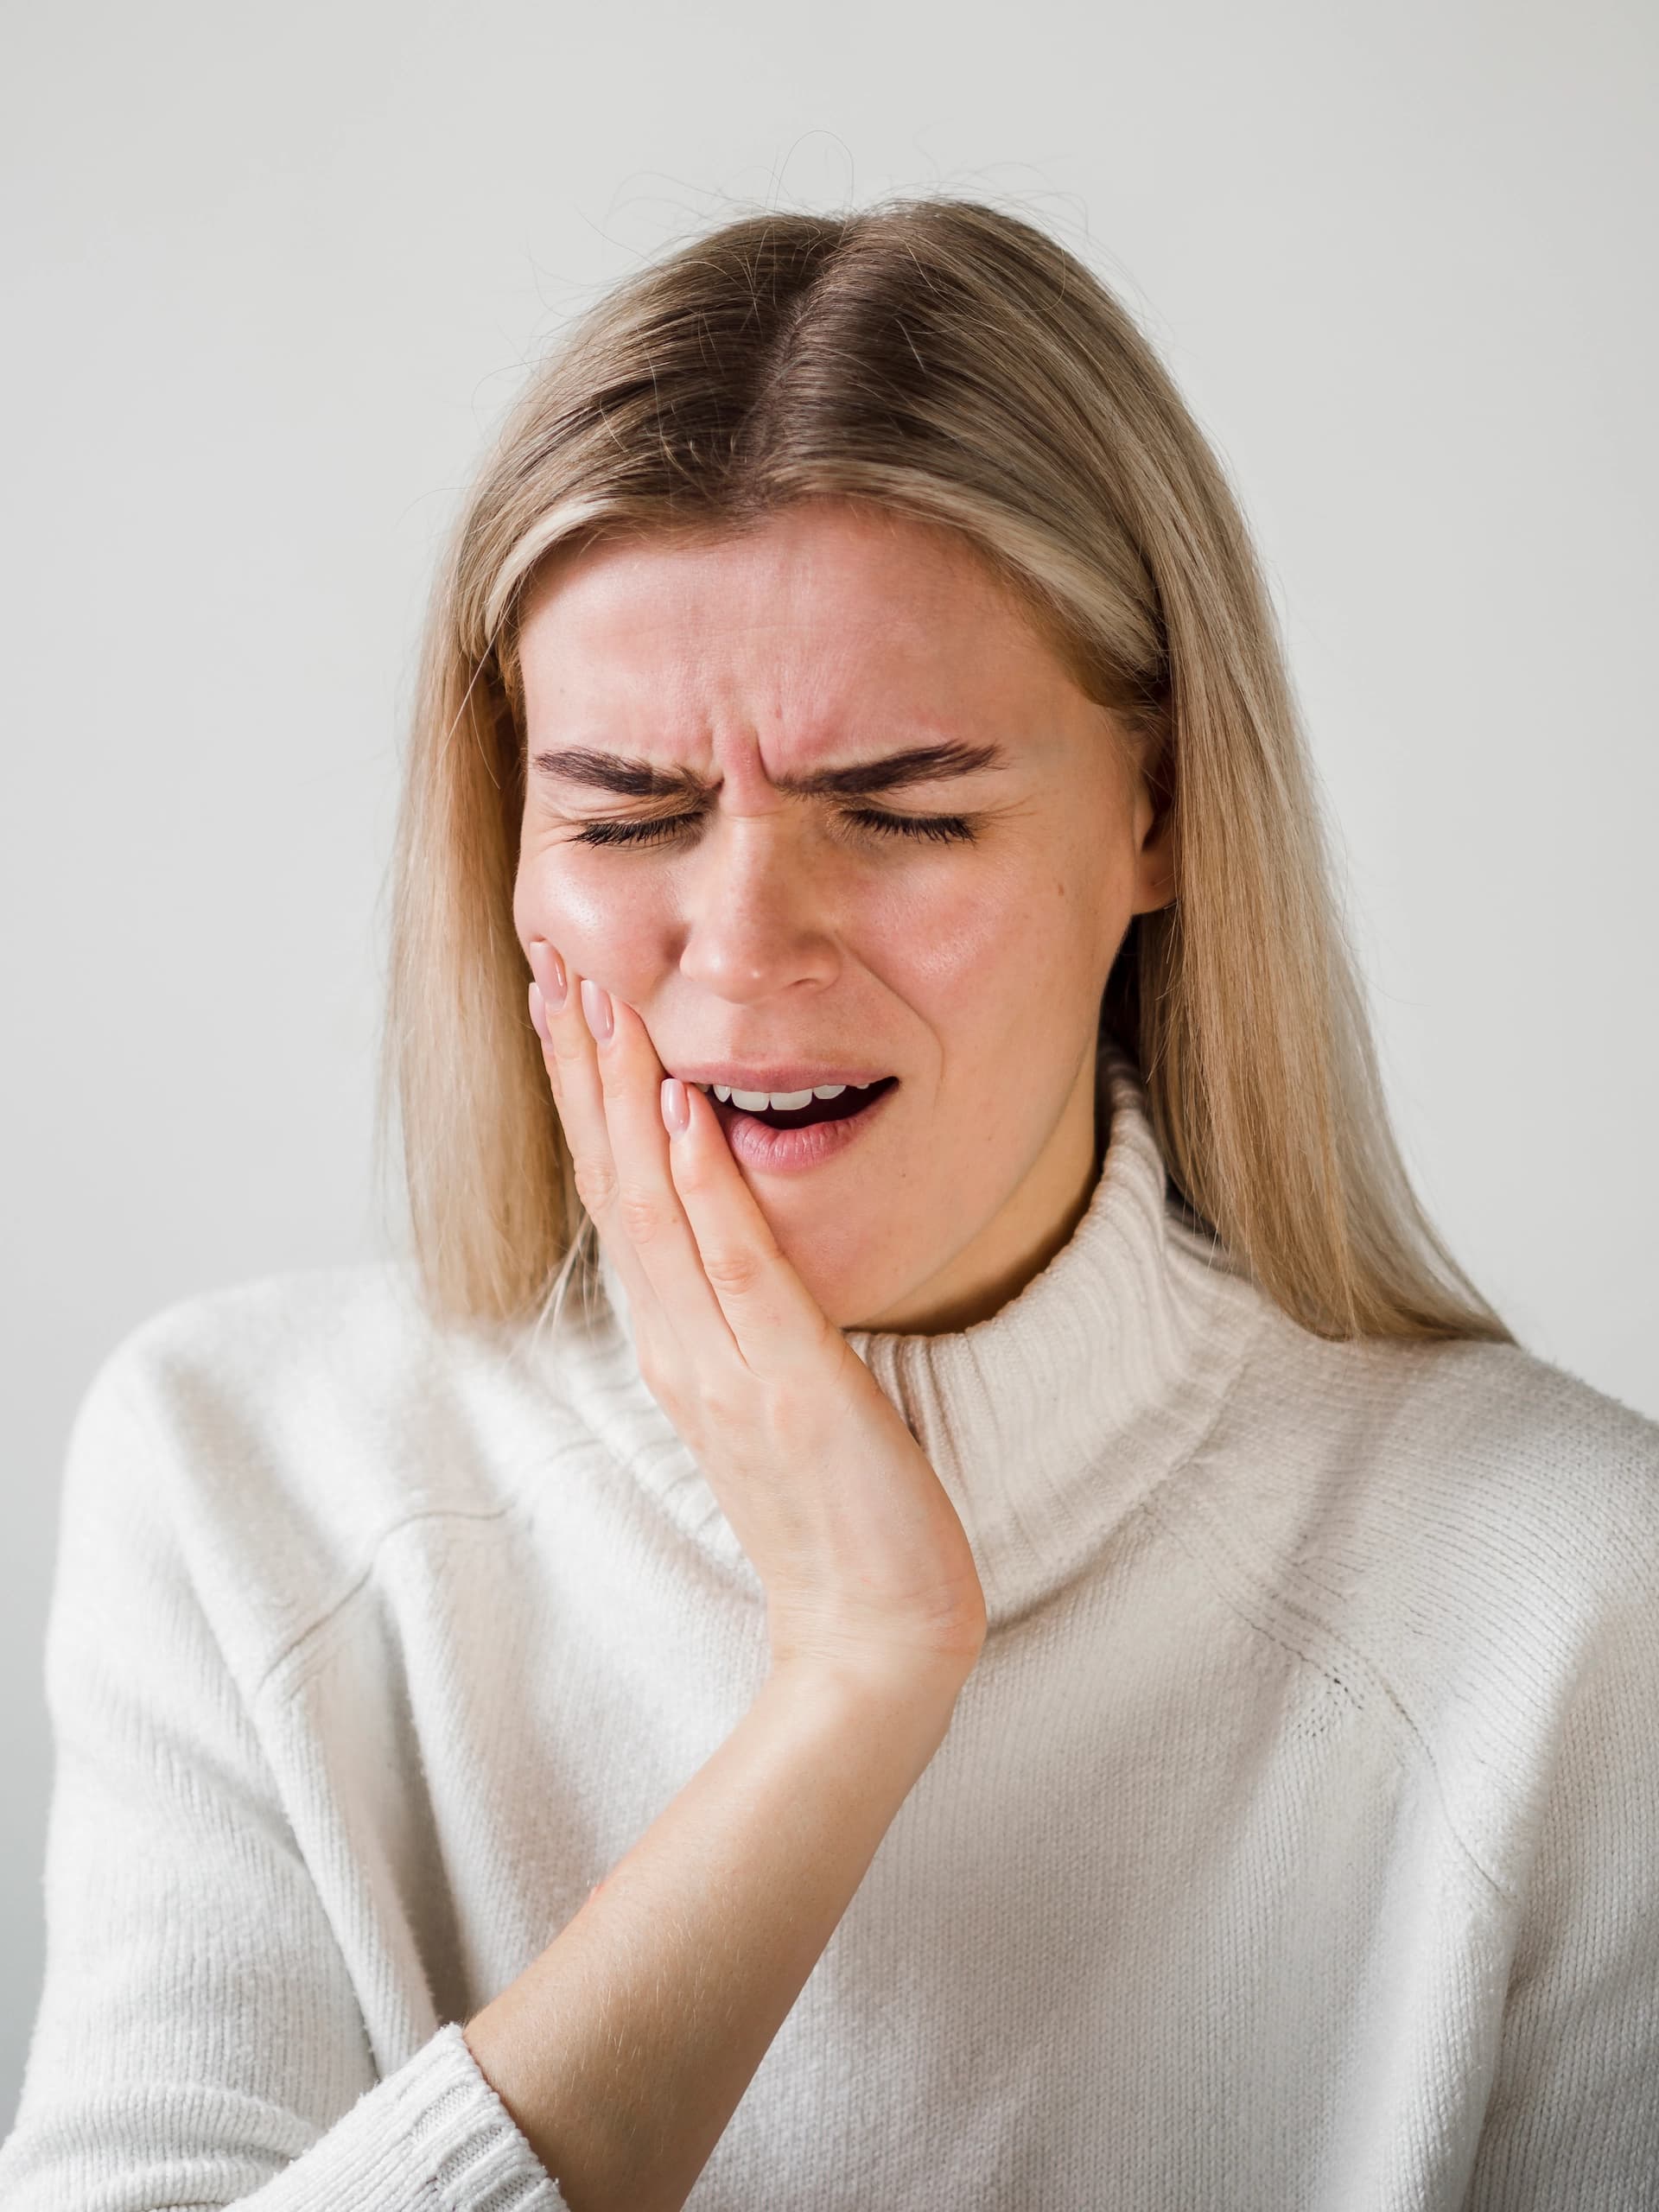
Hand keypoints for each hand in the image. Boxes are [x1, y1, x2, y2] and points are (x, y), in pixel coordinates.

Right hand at [525, 940, 987, 1688]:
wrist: (871, 1637)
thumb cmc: (833, 1516)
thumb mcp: (772, 1392)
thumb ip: (738, 1314)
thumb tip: (726, 1231)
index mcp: (676, 1342)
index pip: (615, 1194)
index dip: (583, 1096)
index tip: (565, 1000)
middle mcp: (680, 1345)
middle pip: (610, 1183)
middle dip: (580, 1070)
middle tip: (553, 962)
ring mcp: (725, 1367)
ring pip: (652, 1210)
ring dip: (621, 1100)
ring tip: (600, 1003)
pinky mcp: (790, 1387)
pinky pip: (737, 1272)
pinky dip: (705, 1189)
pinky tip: (683, 1112)